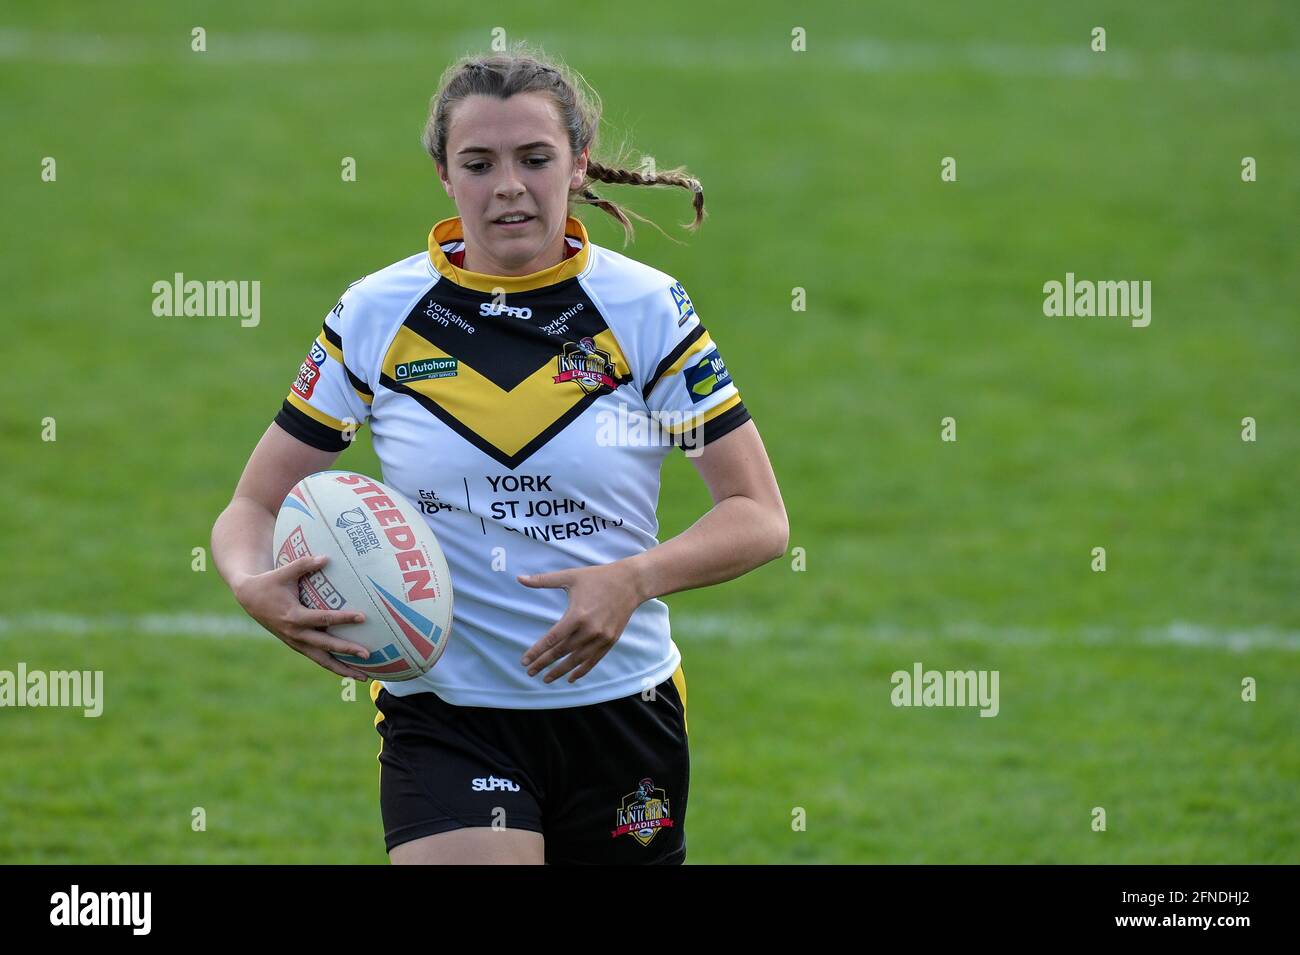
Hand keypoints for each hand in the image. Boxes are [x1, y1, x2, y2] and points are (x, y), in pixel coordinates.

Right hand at [232, 554, 371, 680]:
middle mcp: (295, 634)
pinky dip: (333, 665)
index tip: (362, 617)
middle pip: (325, 646)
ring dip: (342, 669)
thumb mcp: (284, 572)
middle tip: (367, 655)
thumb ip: (304, 564)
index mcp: (293, 617)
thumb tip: (327, 557)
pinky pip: (318, 658)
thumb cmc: (270, 582)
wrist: (249, 599)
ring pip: (322, 660)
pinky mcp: (297, 645)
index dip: (343, 618)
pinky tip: (351, 671)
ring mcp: (296, 643)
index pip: (323, 619)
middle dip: (346, 651)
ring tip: (364, 678)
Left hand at [518, 562, 644, 683]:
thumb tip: (519, 578)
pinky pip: (593, 660)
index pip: (552, 639)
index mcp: (577, 615)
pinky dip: (581, 671)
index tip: (524, 661)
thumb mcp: (570, 576)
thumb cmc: (597, 577)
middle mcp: (589, 630)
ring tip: (546, 679)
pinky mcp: (611, 641)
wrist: (630, 583)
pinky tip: (570, 678)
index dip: (537, 652)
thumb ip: (543, 580)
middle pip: (561, 652)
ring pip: (576, 660)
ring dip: (560, 671)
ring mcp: (601, 637)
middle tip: (529, 672)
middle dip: (544, 664)